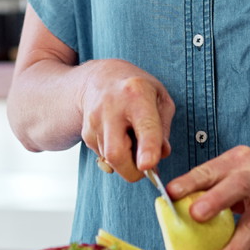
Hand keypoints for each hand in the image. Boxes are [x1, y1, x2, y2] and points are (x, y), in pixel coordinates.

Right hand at [78, 59, 174, 182]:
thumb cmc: (137, 88)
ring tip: (132, 139)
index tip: (148, 165)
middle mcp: (112, 107)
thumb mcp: (160, 98)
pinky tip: (119, 136)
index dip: (147, 148)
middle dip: (132, 171)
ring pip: (110, 159)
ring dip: (126, 161)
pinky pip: (103, 156)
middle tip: (145, 167)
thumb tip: (160, 155)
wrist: (99, 78)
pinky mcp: (86, 133)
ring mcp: (94, 120)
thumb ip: (164, 128)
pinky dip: (115, 156)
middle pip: (116, 153)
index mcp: (136, 93)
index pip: (144, 126)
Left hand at [167, 145, 249, 249]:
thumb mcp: (232, 171)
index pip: (210, 169)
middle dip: (216, 200)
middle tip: (195, 214)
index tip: (171, 192)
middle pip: (238, 186)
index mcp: (237, 160)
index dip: (190, 181)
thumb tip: (171, 203)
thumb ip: (207, 184)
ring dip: (235, 246)